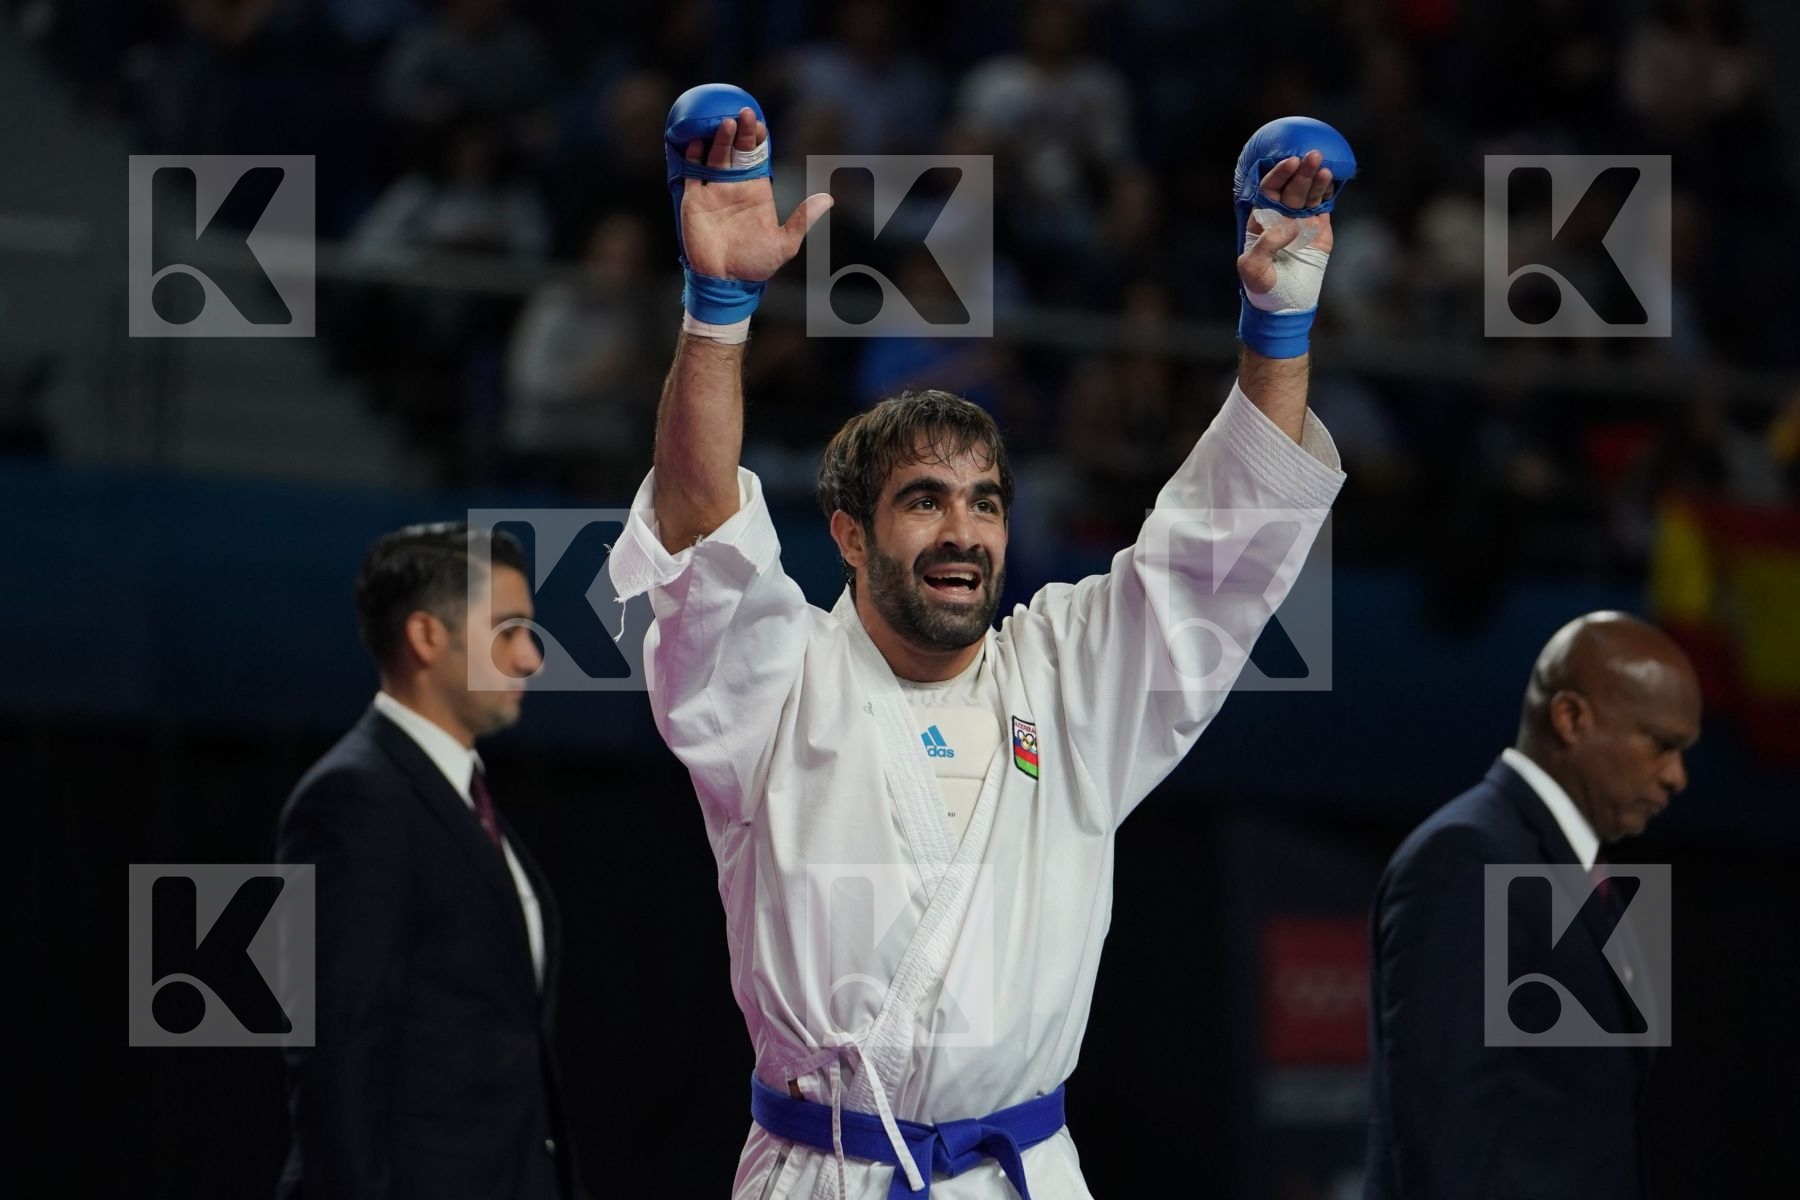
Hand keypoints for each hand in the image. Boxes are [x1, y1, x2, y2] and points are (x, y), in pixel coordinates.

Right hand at [680, 108, 831, 282]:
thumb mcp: (785, 243)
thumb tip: (828, 198)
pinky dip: (693, 156)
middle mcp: (735, 185)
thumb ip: (803, 219)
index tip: (762, 125)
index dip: (759, 139)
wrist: (725, 282)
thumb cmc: (756, 264)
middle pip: (737, 150)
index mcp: (756, 191)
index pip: (758, 156)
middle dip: (741, 131)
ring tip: (725, 123)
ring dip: (719, 139)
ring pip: (715, 156)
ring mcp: (713, 190)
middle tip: (744, 114)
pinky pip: (692, 172)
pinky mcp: (694, 200)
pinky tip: (697, 142)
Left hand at [1237, 149, 1333, 298]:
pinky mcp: (1319, 227)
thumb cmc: (1262, 284)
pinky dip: (1328, 192)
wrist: (1286, 301)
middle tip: (1313, 156)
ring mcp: (1301, 219)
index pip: (1269, 189)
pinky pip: (1324, 204)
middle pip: (1292, 187)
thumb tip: (1289, 224)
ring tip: (1323, 165)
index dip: (1279, 175)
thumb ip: (1265, 245)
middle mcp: (1281, 214)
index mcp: (1262, 218)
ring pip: (1309, 193)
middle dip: (1301, 171)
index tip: (1290, 163)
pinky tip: (1332, 178)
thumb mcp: (1253, 268)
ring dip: (1316, 178)